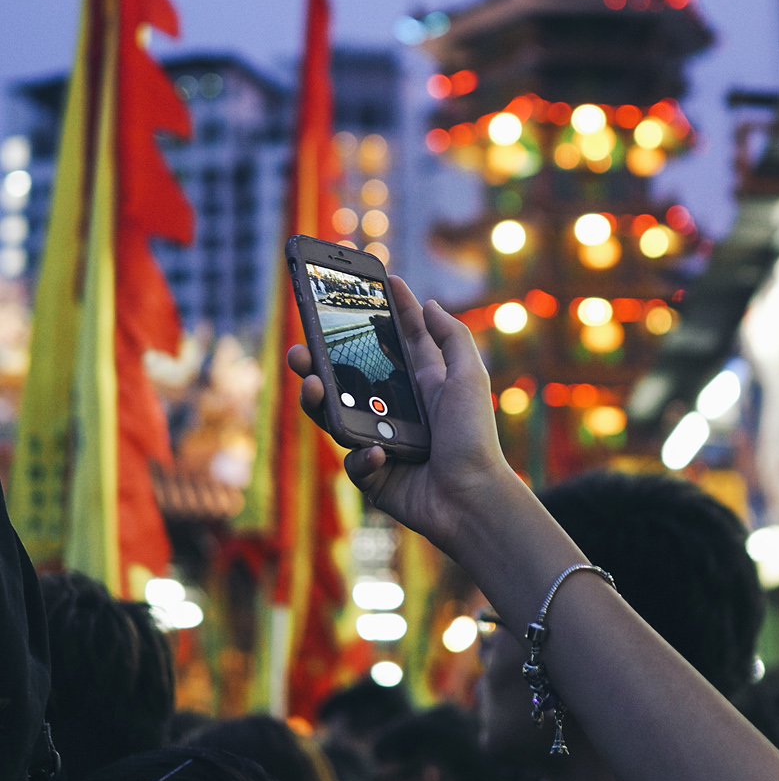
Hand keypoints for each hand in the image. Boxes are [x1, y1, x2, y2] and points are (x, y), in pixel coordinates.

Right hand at [286, 275, 514, 557]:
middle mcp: (397, 407)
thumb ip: (452, 338)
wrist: (472, 499)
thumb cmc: (475, 438)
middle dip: (321, 358)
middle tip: (302, 345)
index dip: (389, 309)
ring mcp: (380, 439)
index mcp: (422, 382)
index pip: (400, 338)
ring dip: (319, 400)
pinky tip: (381, 453)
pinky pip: (354, 461)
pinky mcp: (373, 473)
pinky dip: (364, 456)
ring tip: (312, 386)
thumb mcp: (470, 377)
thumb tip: (430, 303)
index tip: (376, 280)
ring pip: (336, 415)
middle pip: (350, 375)